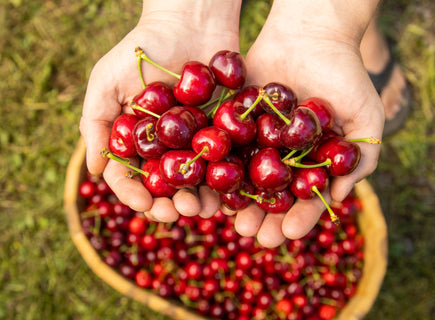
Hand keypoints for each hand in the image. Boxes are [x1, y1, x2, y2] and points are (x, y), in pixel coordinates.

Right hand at [80, 0, 241, 220]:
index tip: (146, 205)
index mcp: (135, 141)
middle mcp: (164, 148)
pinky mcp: (223, 134)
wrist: (191, 23)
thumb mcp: (106, 81)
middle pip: (164, 187)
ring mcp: (194, 143)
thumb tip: (92, 170)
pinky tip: (227, 193)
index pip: (129, 178)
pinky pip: (224, 164)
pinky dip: (225, 182)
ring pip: (195, 183)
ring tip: (204, 208)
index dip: (134, 196)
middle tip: (179, 212)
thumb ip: (95, 124)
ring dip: (198, 200)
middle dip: (170, 205)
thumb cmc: (142, 49)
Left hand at [230, 0, 383, 246]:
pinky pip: (224, 147)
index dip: (299, 217)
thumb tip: (340, 199)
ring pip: (244, 178)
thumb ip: (360, 160)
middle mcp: (283, 157)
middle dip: (263, 217)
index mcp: (312, 162)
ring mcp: (256, 140)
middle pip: (271, 195)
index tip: (289, 232)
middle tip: (252, 235)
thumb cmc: (346, 75)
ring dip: (237, 201)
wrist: (311, 33)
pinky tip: (208, 184)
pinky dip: (216, 166)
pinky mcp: (233, 121)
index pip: (305, 198)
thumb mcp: (366, 118)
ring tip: (230, 220)